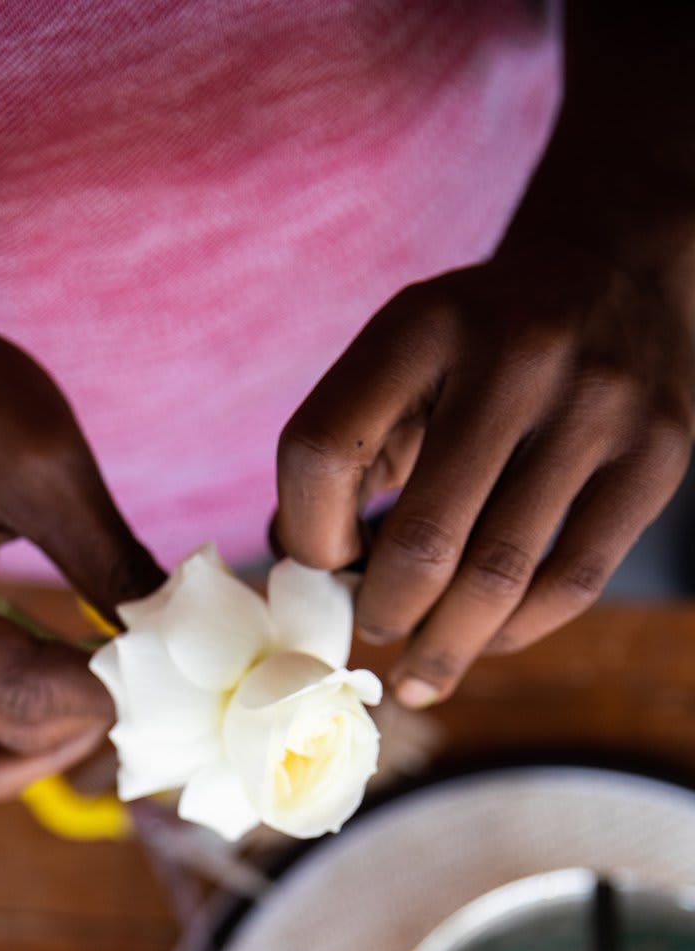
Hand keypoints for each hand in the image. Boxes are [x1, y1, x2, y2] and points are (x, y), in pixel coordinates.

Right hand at [0, 270, 162, 800]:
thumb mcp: (46, 461)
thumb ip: (108, 561)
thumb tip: (179, 646)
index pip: (20, 693)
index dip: (112, 694)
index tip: (177, 661)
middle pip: (1, 739)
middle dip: (88, 719)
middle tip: (159, 673)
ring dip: (48, 750)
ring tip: (110, 688)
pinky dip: (14, 744)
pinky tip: (69, 690)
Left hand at [275, 233, 694, 707]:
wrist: (615, 273)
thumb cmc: (475, 349)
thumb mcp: (398, 363)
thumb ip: (342, 458)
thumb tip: (299, 575)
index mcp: (421, 326)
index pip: (323, 454)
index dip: (308, 536)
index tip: (325, 566)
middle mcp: (516, 357)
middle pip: (421, 540)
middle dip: (384, 612)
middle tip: (377, 630)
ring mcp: (597, 406)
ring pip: (498, 577)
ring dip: (445, 645)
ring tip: (420, 672)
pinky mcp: (656, 454)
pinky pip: (572, 582)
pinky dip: (514, 631)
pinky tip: (486, 640)